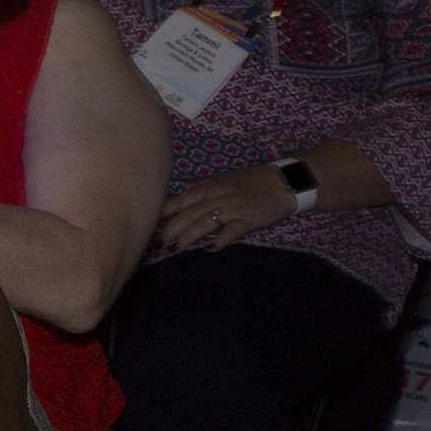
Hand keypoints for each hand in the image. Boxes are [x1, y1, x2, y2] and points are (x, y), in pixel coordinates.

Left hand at [157, 164, 296, 253]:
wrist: (282, 181)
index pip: (178, 201)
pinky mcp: (247, 219)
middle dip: (172, 229)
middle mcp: (215, 198)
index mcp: (207, 189)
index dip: (163, 214)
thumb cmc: (250, 182)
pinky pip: (231, 231)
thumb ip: (202, 195)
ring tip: (177, 247)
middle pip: (188, 215)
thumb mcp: (221, 183)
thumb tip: (181, 207)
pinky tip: (209, 249)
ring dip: (189, 235)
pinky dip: (220, 240)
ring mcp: (231, 208)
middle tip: (161, 242)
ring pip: (205, 223)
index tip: (149, 224)